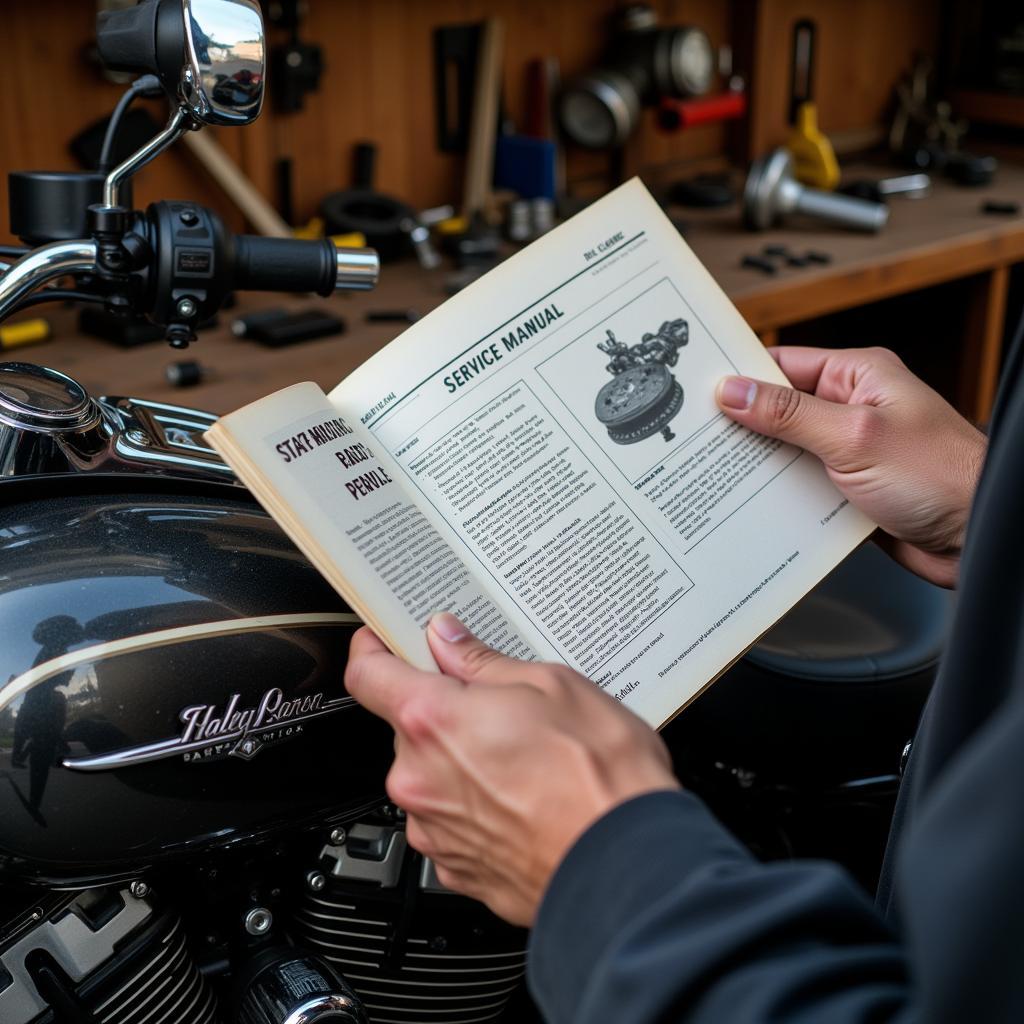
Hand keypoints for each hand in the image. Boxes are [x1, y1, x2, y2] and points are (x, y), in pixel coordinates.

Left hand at [343, 614, 679, 925]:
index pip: (367, 673)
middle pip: (408, 726)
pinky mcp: (455, 868)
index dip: (372, 649)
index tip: (383, 640)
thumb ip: (484, 663)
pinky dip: (476, 806)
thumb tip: (450, 641)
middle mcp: (418, 778)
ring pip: (431, 775)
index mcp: (433, 720)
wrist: (626, 867)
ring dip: (462, 761)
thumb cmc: (598, 779)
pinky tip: (524, 798)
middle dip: (445, 711)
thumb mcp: (552, 686)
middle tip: (501, 705)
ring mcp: (434, 829)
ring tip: (526, 759)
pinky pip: (451, 820)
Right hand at [716, 346, 985, 587]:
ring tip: (718, 476)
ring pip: (785, 452)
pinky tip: (754, 507)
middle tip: (700, 441)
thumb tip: (734, 391)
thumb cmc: (941, 477)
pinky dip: (778, 496)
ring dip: (760, 467)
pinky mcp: (849, 488)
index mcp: (858, 376)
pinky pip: (800, 486)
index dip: (741, 377)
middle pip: (778, 410)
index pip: (783, 365)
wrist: (979, 538)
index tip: (701, 393)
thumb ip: (790, 414)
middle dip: (743, 428)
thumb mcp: (854, 436)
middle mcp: (853, 408)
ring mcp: (850, 450)